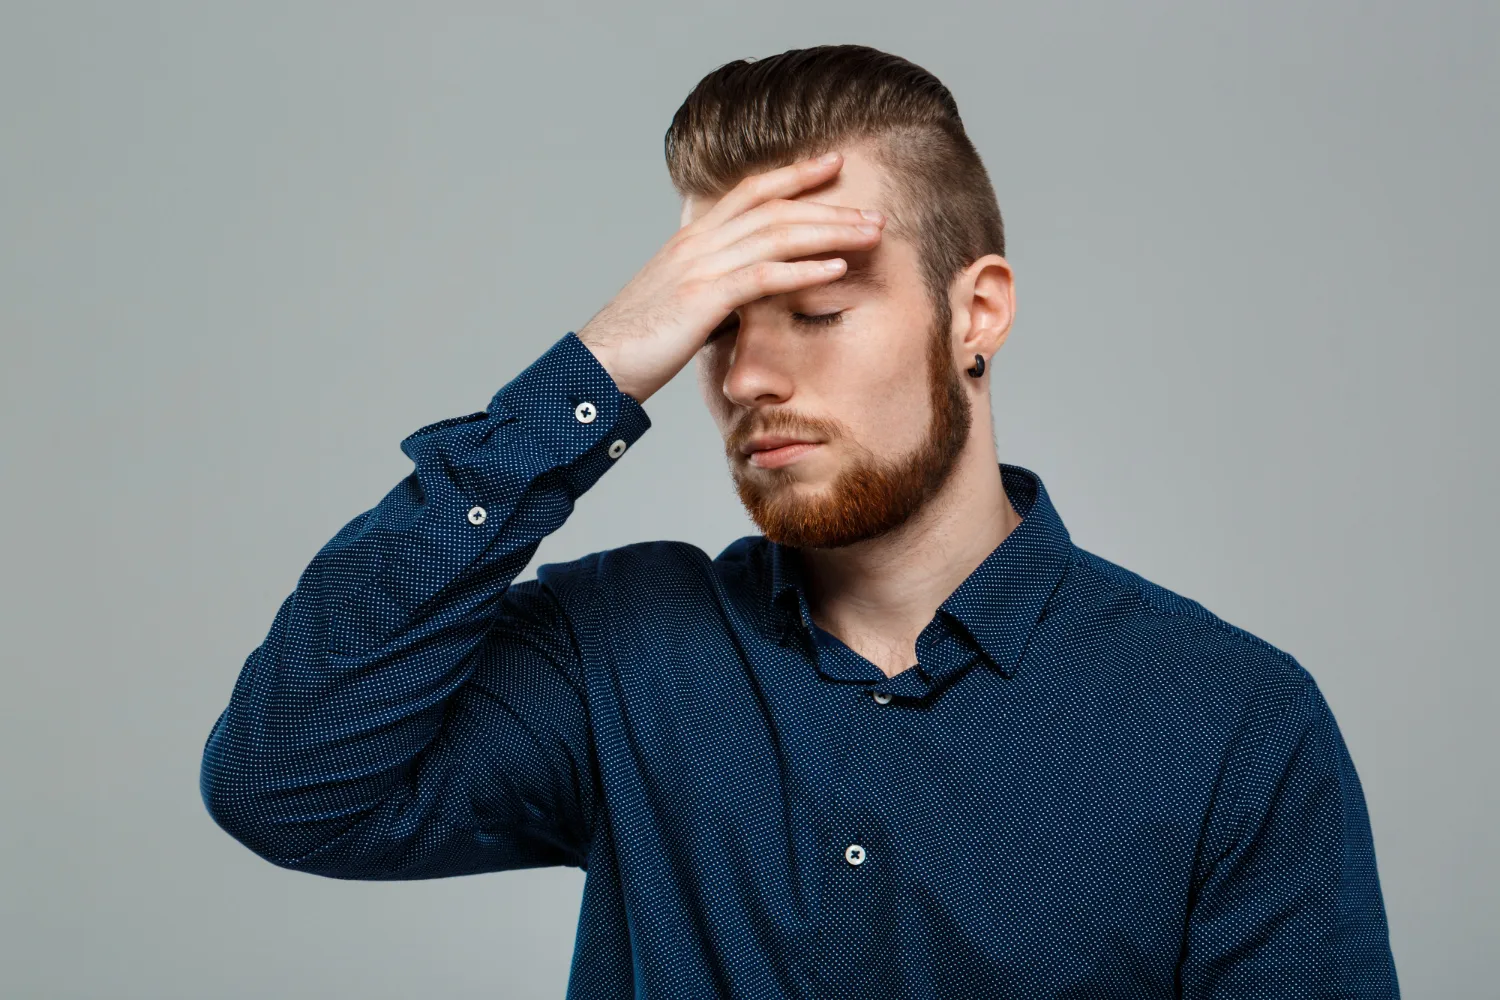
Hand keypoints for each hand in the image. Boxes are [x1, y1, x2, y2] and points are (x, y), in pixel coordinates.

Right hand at [576, 150, 885, 403]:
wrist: (595, 366)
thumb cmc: (636, 344)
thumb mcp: (679, 306)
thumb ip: (712, 290)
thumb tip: (743, 298)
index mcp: (691, 241)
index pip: (749, 193)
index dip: (793, 175)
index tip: (833, 164)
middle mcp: (697, 244)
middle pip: (773, 208)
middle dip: (828, 206)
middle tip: (874, 211)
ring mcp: (699, 268)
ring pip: (775, 235)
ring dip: (829, 232)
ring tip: (871, 233)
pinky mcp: (702, 300)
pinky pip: (762, 277)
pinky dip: (804, 270)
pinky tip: (838, 269)